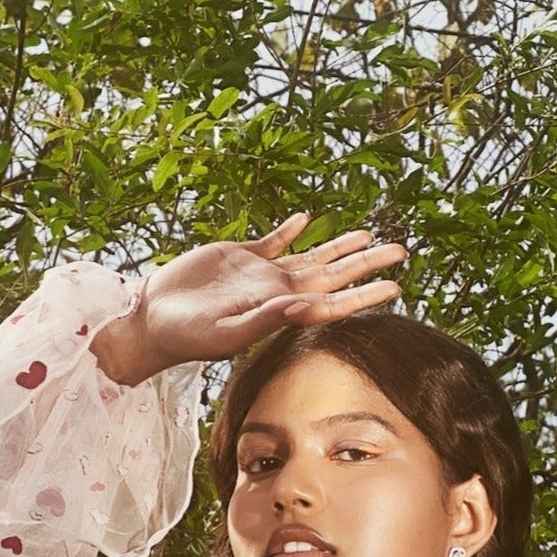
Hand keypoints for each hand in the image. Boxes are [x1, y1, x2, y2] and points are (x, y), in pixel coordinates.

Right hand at [91, 213, 405, 381]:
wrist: (155, 319)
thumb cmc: (187, 336)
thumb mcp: (224, 333)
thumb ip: (261, 320)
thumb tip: (297, 307)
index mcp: (280, 312)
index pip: (333, 304)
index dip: (365, 294)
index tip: (395, 285)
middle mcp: (279, 292)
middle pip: (333, 276)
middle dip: (368, 264)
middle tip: (402, 251)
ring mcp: (262, 273)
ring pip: (312, 257)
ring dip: (341, 247)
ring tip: (369, 236)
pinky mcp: (241, 255)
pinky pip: (274, 241)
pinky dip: (291, 230)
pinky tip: (306, 220)